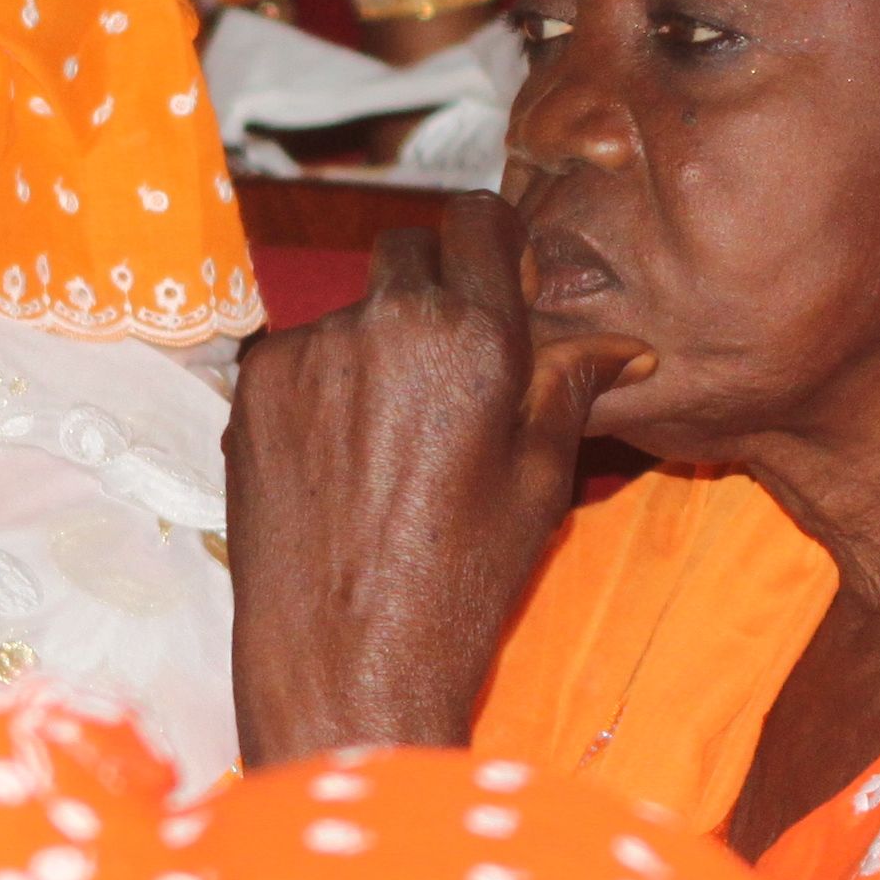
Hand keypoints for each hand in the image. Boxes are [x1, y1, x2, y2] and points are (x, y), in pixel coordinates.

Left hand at [227, 195, 646, 761]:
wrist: (342, 660)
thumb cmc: (458, 581)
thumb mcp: (540, 483)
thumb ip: (570, 389)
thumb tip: (627, 345)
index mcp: (471, 336)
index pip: (478, 219)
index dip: (493, 244)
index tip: (499, 283)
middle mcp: (383, 322)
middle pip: (409, 250)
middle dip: (433, 287)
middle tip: (449, 364)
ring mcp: (307, 352)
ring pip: (352, 309)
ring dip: (377, 343)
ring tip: (392, 434)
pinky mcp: (252, 387)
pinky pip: (300, 354)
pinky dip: (324, 384)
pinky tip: (342, 455)